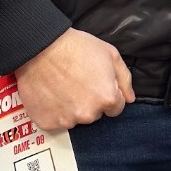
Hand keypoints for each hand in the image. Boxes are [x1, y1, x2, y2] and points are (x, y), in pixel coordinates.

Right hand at [16, 28, 134, 130]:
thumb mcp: (110, 54)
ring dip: (72, 107)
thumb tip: (130, 98)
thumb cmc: (77, 48)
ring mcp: (67, 120)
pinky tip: (51, 94)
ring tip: (63, 86)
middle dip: (90, 101)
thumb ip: (124, 79)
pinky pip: (56, 121)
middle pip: (95, 114)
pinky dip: (54, 111)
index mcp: (107, 98)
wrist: (41, 48)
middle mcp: (88, 114)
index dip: (108, 94)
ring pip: (76, 118)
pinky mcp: (47, 123)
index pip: (116, 108)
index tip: (96, 84)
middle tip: (78, 82)